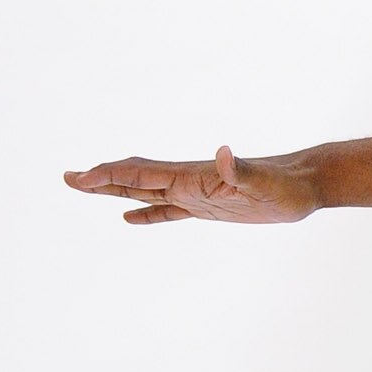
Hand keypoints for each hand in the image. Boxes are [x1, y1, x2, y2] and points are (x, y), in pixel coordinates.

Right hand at [64, 146, 316, 223]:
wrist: (305, 185)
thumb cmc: (285, 185)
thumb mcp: (262, 181)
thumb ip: (238, 170)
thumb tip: (224, 153)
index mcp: (192, 176)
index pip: (140, 174)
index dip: (108, 175)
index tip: (78, 178)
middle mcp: (189, 181)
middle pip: (134, 178)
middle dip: (100, 178)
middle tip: (67, 178)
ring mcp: (197, 194)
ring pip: (145, 192)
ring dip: (114, 191)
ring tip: (85, 187)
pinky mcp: (209, 208)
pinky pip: (168, 210)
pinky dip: (147, 214)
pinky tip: (130, 218)